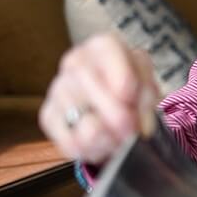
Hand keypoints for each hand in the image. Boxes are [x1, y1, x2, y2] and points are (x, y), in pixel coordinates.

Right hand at [39, 33, 159, 164]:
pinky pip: (69, 140)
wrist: (113, 107)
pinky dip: (91, 150)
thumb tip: (139, 125)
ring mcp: (57, 88)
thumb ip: (146, 99)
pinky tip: (104, 144)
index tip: (129, 96)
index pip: (107, 49)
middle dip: (113, 112)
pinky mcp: (48, 115)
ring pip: (77, 116)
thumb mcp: (148, 86)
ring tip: (120, 139)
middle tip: (131, 130)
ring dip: (106, 136)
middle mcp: (75, 61)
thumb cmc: (133, 90)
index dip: (120, 74)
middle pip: (86, 81)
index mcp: (102, 46)